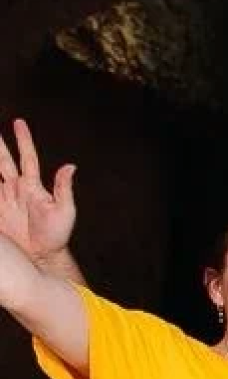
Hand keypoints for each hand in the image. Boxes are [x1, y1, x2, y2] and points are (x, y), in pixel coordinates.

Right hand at [0, 119, 75, 260]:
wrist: (43, 255)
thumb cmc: (57, 234)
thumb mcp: (65, 210)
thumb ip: (64, 188)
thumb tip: (70, 166)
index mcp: (32, 185)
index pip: (27, 157)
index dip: (23, 140)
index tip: (19, 122)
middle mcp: (15, 187)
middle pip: (2, 160)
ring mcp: (3, 198)